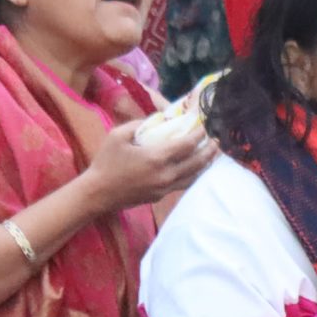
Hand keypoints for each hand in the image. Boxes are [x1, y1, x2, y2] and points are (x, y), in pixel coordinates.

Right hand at [81, 117, 218, 211]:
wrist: (98, 193)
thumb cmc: (105, 162)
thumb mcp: (118, 136)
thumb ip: (138, 124)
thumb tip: (156, 120)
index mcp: (156, 158)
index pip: (187, 144)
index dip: (199, 134)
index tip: (206, 126)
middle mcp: (165, 174)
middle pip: (197, 162)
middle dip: (210, 150)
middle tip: (219, 141)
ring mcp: (165, 187)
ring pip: (193, 176)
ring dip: (205, 164)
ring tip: (213, 155)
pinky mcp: (161, 196)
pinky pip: (183, 184)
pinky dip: (193, 175)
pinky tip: (195, 169)